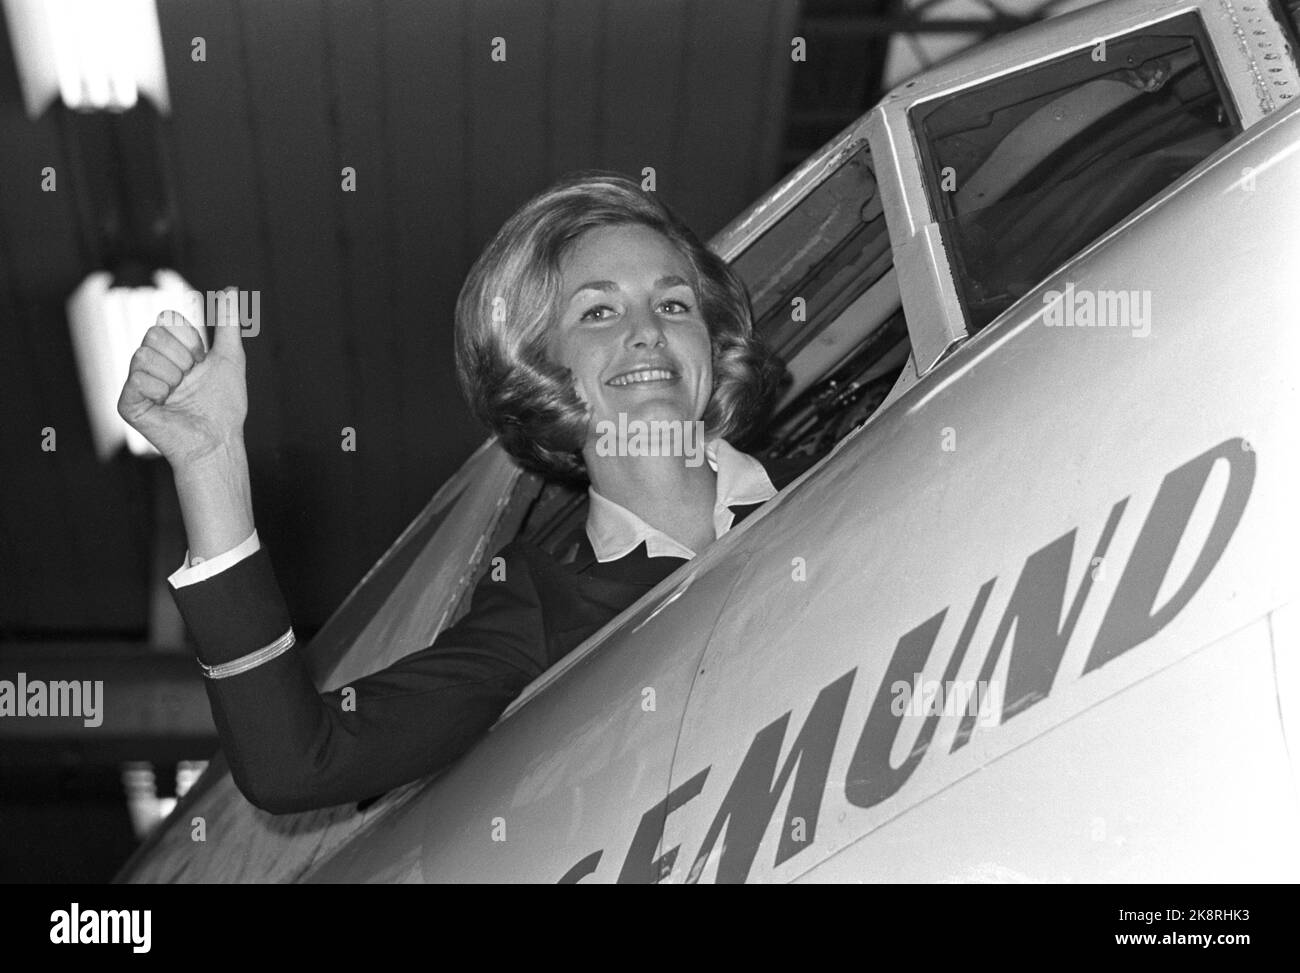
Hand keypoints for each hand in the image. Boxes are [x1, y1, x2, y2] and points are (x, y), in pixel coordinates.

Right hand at [117, 290, 247, 468]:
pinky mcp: (127, 403)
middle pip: (153, 334)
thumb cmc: (225, 404)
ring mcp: (137, 383)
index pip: (167, 321)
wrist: (218, 439)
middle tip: (189, 380)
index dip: (189, 340)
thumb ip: (228, 323)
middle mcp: (151, 364)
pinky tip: (166, 405)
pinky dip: (159, 391)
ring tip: (178, 394)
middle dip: (181, 357)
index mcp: (171, 352)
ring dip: (171, 376)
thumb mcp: (230, 357)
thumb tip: (232, 290)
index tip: (200, 361)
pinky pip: (137, 378)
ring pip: (143, 354)